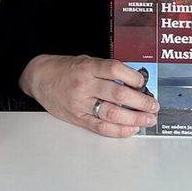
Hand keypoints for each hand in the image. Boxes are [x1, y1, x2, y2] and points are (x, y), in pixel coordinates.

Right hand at [20, 54, 158, 137]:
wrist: (38, 78)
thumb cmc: (63, 69)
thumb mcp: (84, 60)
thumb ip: (105, 70)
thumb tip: (133, 81)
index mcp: (87, 67)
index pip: (115, 70)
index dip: (133, 77)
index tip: (143, 83)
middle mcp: (84, 85)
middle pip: (118, 94)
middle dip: (141, 102)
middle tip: (153, 106)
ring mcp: (81, 103)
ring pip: (112, 113)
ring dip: (135, 118)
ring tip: (147, 119)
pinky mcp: (78, 117)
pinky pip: (101, 127)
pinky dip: (119, 130)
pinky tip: (131, 128)